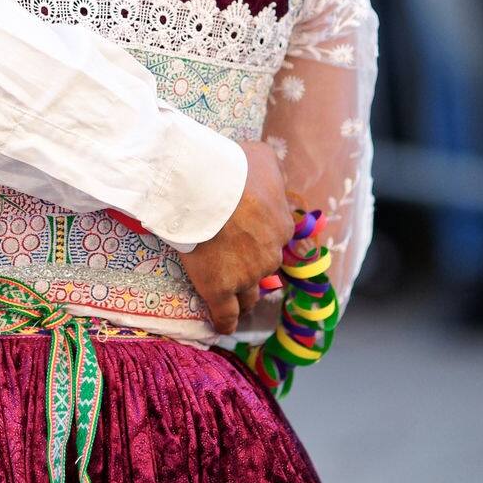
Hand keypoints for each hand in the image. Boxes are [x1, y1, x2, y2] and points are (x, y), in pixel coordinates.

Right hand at [178, 141, 291, 333]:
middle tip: (234, 262)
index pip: (274, 239)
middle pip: (264, 268)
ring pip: (249, 294)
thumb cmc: (229, 168)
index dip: (259, 238)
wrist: (201, 186)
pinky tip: (222, 325)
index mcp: (281, 226)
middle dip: (252, 267)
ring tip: (233, 299)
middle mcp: (270, 254)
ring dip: (243, 296)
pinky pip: (225, 313)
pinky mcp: (219, 288)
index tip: (246, 237)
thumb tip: (269, 174)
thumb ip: (270, 170)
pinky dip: (225, 320)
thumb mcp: (262, 157)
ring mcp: (246, 275)